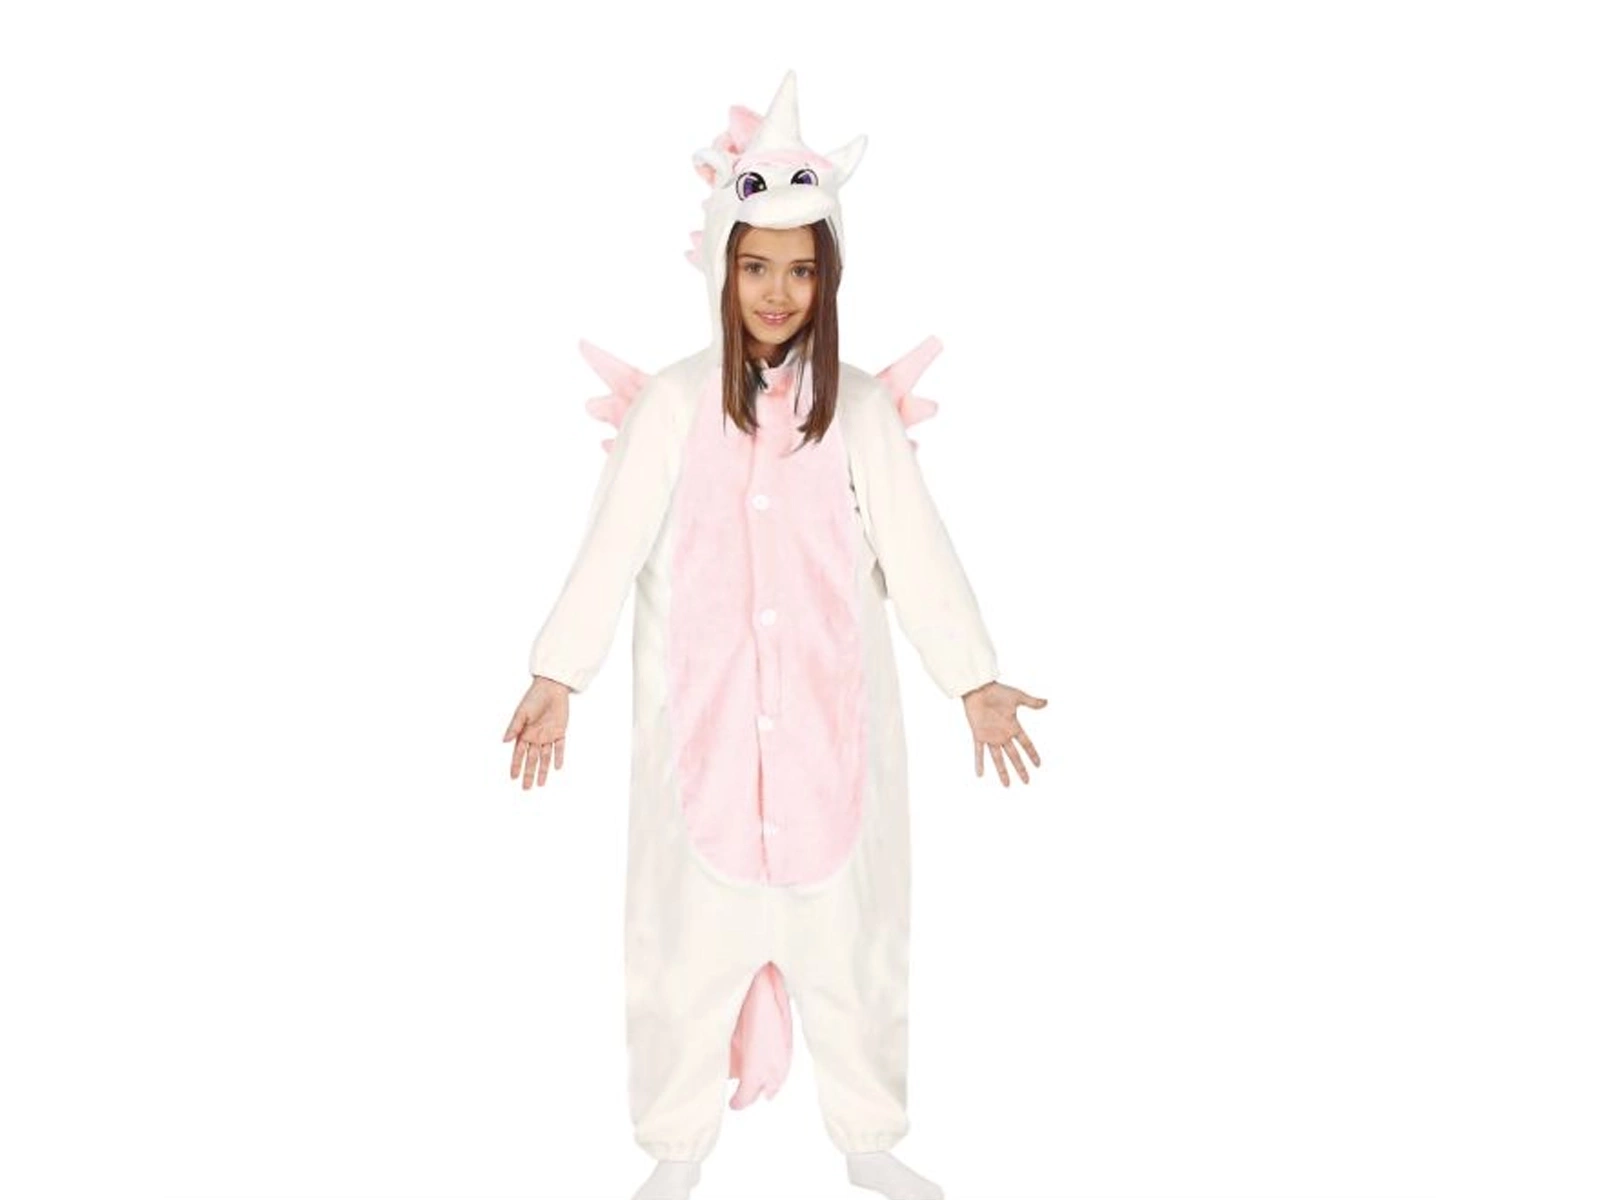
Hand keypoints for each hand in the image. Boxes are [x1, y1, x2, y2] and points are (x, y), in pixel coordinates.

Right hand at [503, 675, 572, 789]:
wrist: (551, 688)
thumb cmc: (533, 698)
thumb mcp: (522, 712)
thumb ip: (514, 727)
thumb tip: (504, 741)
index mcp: (524, 733)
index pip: (518, 754)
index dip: (516, 765)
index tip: (513, 778)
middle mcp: (535, 737)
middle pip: (531, 759)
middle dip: (528, 773)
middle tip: (526, 788)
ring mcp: (547, 736)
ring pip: (545, 757)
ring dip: (543, 770)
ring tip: (541, 784)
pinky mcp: (559, 732)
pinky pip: (559, 747)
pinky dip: (558, 756)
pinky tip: (557, 767)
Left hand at [961, 680, 1046, 786]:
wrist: (978, 688)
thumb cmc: (997, 691)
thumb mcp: (1017, 697)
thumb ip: (1031, 702)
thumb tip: (1046, 702)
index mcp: (1013, 726)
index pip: (1026, 744)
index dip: (1032, 754)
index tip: (1038, 765)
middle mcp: (1003, 734)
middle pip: (1014, 756)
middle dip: (1020, 769)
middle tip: (1027, 781)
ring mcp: (991, 736)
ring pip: (998, 758)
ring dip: (1002, 772)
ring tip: (1007, 785)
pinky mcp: (979, 735)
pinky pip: (979, 752)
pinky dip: (979, 762)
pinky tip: (980, 775)